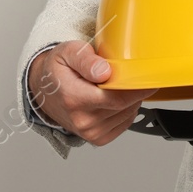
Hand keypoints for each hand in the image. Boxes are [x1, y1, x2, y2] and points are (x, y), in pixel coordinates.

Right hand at [28, 40, 157, 145]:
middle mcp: (82, 120)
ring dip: (130, 98)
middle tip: (127, 73)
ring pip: (128, 113)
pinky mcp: (98, 138)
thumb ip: (86, 60)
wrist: (45, 91)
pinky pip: (125, 122)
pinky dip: (126, 109)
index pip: (117, 98)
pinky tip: (114, 98)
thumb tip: (104, 71)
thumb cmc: (58, 70)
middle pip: (125, 105)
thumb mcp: (68, 53)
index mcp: (74, 98)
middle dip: (133, 88)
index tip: (147, 76)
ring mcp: (90, 132)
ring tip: (113, 85)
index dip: (137, 87)